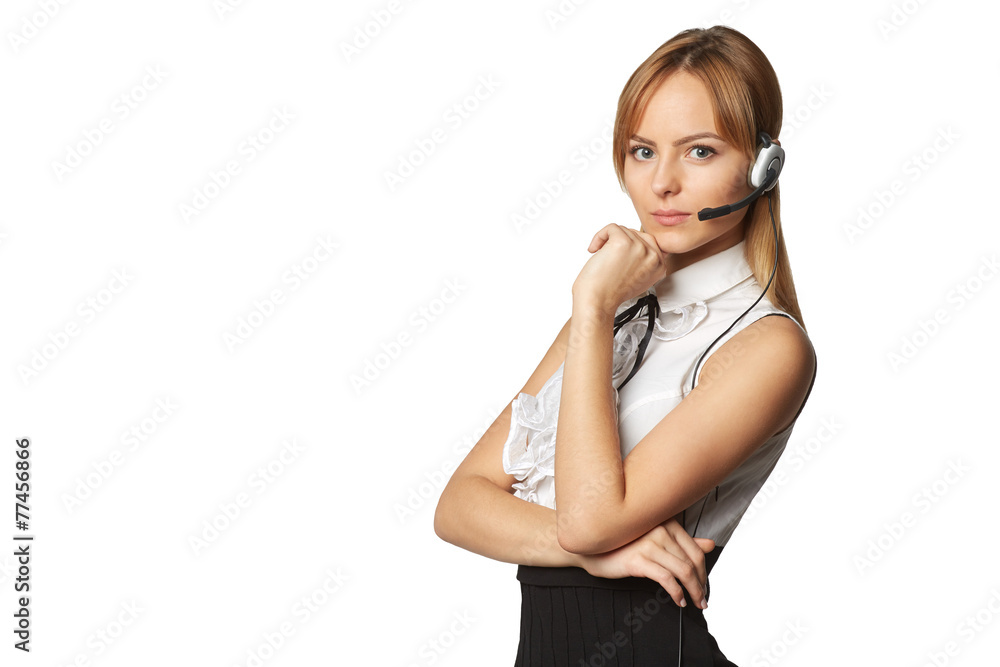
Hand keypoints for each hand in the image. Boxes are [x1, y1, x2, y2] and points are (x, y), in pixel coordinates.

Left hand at [571, 224, 667, 312]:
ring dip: (607, 241)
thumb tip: (638, 245)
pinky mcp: (623, 242)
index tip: (620, 258)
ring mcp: (640, 248)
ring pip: (623, 230)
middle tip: (609, 258)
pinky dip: (599, 236)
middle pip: (636, 234)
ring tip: (602, 258)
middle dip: (619, 243)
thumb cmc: (610, 294)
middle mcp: (653, 257)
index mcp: (659, 266)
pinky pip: (611, 228)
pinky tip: (594, 249)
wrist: (597, 302)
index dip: (630, 247)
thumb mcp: (637, 280)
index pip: (649, 242)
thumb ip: (644, 263)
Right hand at [577, 516, 714, 609]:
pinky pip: (666, 579)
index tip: (704, 585)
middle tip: (703, 600)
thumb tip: (710, 545)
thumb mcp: (656, 541)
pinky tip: (678, 600)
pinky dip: (676, 592)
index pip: (696, 550)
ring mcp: (649, 544)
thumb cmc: (624, 545)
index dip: (704, 571)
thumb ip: (683, 542)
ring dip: (693, 591)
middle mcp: (660, 530)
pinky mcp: (638, 560)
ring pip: (683, 571)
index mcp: (667, 523)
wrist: (592, 549)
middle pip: (692, 562)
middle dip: (701, 584)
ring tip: (694, 603)